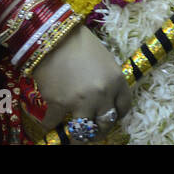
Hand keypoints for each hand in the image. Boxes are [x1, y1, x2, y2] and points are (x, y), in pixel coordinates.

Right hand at [30, 24, 130, 140]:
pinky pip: (54, 123)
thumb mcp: (104, 60)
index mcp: (117, 81)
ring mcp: (81, 102)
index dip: (117, 115)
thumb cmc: (80, 43)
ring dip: (79, 137)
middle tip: (93, 132)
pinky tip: (49, 125)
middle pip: (106, 123)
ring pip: (84, 131)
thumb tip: (104, 99)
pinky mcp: (58, 104)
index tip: (110, 117)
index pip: (124, 107)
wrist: (54, 36)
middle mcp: (103, 95)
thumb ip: (107, 81)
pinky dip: (51, 125)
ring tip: (74, 138)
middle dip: (100, 130)